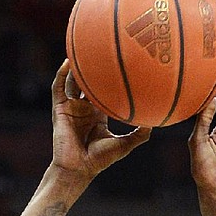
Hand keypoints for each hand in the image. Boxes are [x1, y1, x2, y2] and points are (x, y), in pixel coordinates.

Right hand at [50, 59, 150, 181]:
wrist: (79, 169)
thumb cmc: (100, 160)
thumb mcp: (125, 144)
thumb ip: (140, 134)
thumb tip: (157, 119)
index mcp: (98, 115)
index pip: (105, 92)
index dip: (111, 79)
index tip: (124, 64)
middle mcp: (84, 108)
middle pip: (88, 82)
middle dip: (94, 67)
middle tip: (104, 47)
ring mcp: (71, 107)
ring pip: (73, 81)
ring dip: (78, 66)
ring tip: (86, 47)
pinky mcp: (60, 109)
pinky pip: (59, 87)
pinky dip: (62, 74)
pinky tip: (70, 61)